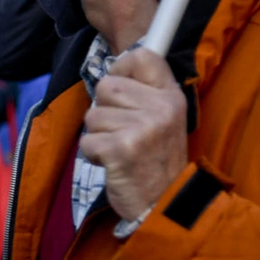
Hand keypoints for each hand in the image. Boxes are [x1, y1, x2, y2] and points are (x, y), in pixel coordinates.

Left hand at [79, 48, 187, 219]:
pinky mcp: (121, 149)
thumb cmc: (155, 160)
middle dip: (103, 110)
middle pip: (107, 85)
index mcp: (171, 96)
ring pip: (93, 114)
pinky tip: (112, 163)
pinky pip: (87, 140)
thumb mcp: (163, 120)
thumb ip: (143, 93)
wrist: (163, 204)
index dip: (121, 67)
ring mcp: (142, 128)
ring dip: (98, 134)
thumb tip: (115, 66)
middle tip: (121, 132)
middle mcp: (161, 108)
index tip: (120, 89)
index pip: (142, 56)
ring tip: (120, 150)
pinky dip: (93, 154)